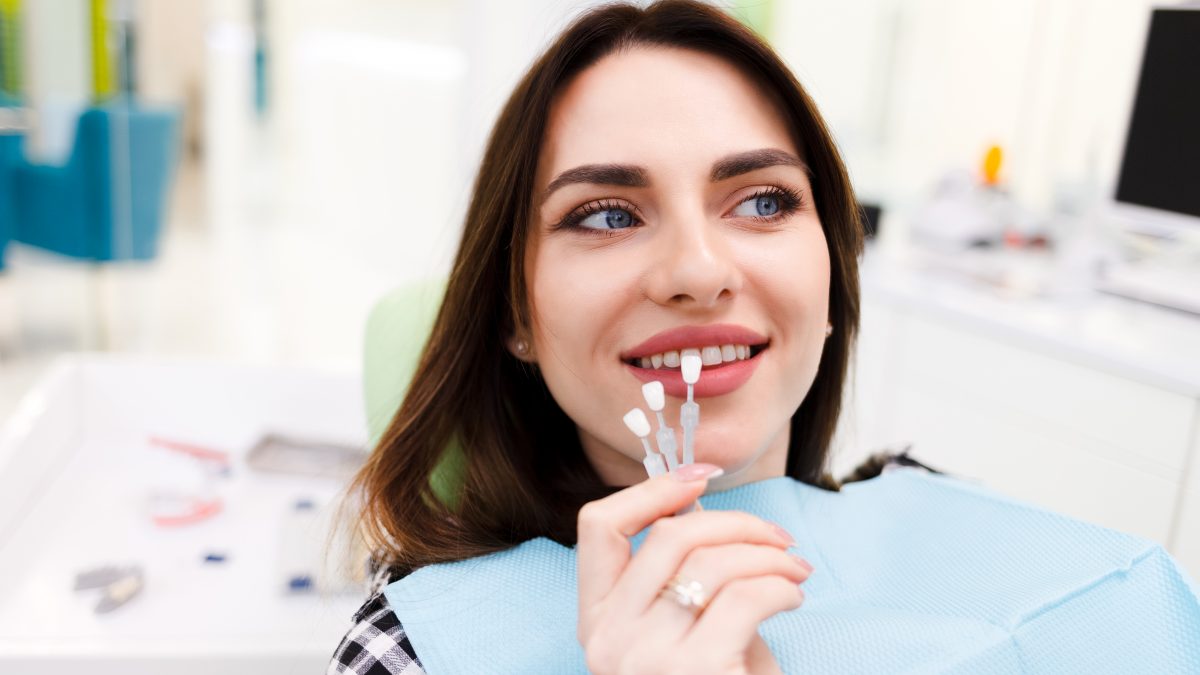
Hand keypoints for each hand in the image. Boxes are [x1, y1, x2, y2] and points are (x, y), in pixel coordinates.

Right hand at [576, 464, 811, 673]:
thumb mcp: (683, 630)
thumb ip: (681, 574)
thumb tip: (696, 500)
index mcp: (595, 622)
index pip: (598, 527)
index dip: (651, 489)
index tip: (701, 476)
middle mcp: (608, 639)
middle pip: (668, 536)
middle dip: (736, 522)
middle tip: (778, 538)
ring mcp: (646, 658)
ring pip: (712, 562)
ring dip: (768, 556)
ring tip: (795, 571)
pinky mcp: (695, 672)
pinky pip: (746, 596)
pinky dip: (780, 587)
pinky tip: (792, 598)